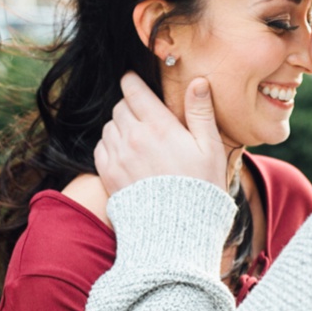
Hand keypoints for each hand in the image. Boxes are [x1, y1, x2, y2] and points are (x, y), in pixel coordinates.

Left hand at [94, 71, 228, 193]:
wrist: (177, 229)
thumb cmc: (201, 188)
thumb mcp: (210, 148)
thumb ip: (201, 113)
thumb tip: (198, 82)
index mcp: (159, 126)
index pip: (133, 90)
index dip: (132, 81)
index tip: (134, 81)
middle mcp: (133, 137)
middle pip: (120, 107)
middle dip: (130, 105)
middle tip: (144, 116)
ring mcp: (118, 156)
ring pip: (109, 126)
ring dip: (120, 126)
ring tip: (138, 138)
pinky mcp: (108, 174)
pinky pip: (101, 148)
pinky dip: (110, 146)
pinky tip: (127, 155)